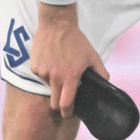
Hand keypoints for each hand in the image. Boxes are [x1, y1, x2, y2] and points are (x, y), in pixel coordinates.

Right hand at [28, 1, 107, 118]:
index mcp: (70, 77)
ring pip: (48, 86)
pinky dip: (46, 72)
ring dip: (54, 83)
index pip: (66, 103)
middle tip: (65, 100)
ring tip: (60, 67)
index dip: (68, 112)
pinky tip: (51, 60)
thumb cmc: (76, 41)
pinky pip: (40, 75)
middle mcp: (55, 77)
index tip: (69, 114)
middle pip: (54, 101)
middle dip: (59, 104)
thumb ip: (101, 72)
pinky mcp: (34, 66)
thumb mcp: (92, 56)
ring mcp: (42, 72)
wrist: (57, 24)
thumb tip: (106, 84)